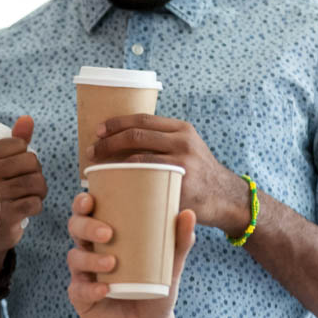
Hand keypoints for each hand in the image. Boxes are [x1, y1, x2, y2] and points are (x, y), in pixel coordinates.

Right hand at [0, 115, 46, 273]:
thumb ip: (14, 141)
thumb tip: (28, 119)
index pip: (18, 144)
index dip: (26, 157)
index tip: (18, 169)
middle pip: (31, 162)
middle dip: (37, 174)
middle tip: (30, 185)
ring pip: (36, 182)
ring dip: (39, 191)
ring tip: (31, 196)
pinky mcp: (5, 215)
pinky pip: (35, 203)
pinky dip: (36, 206)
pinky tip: (26, 209)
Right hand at [67, 192, 195, 317]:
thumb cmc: (155, 289)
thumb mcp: (170, 265)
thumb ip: (179, 241)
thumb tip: (188, 213)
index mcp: (105, 237)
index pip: (87, 213)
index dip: (82, 202)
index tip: (91, 197)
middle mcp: (90, 251)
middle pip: (75, 230)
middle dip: (86, 226)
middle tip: (108, 232)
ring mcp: (83, 275)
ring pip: (75, 258)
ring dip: (90, 258)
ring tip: (112, 262)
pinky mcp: (81, 298)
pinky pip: (80, 291)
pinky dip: (91, 289)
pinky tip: (105, 290)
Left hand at [87, 114, 251, 233]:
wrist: (226, 198)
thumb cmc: (200, 174)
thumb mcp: (189, 147)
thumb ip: (165, 141)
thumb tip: (124, 140)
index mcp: (182, 129)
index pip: (142, 119)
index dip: (116, 123)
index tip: (98, 131)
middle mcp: (183, 142)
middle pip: (135, 136)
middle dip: (108, 143)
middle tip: (91, 152)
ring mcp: (182, 163)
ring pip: (136, 158)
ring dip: (111, 162)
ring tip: (95, 169)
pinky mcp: (180, 185)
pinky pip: (145, 180)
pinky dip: (125, 180)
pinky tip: (112, 185)